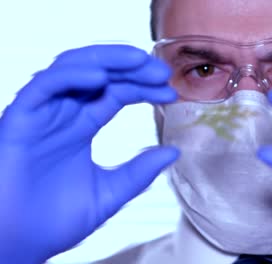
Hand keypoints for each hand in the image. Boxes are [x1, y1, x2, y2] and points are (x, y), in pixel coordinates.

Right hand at [0, 45, 178, 262]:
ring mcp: (41, 115)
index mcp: (82, 126)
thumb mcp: (109, 192)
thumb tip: (174, 152)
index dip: (143, 87)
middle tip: (161, 70)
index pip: (117, 93)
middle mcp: (62, 114)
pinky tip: (100, 76)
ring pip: (70, 69)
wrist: (17, 246)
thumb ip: (139, 172)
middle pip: (97, 73)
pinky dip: (70, 76)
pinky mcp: (18, 120)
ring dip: (105, 59)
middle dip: (130, 67)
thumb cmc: (56, 221)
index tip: (170, 91)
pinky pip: (43, 87)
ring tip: (138, 61)